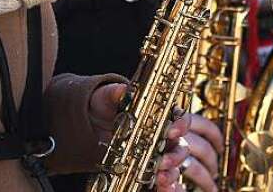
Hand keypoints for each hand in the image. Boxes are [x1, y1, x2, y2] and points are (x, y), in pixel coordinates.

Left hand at [88, 85, 222, 191]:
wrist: (90, 125)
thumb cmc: (104, 106)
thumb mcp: (107, 97)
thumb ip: (115, 93)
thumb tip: (123, 91)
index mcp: (160, 115)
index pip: (180, 118)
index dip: (181, 124)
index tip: (172, 130)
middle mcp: (163, 137)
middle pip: (182, 147)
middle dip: (176, 156)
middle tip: (163, 162)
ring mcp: (157, 156)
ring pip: (177, 167)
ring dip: (172, 174)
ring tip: (161, 179)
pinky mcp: (149, 172)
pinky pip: (168, 183)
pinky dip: (171, 188)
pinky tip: (165, 189)